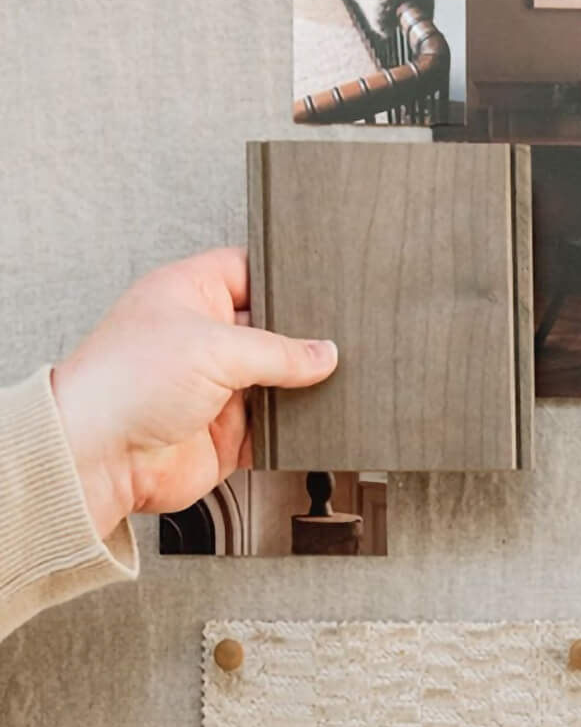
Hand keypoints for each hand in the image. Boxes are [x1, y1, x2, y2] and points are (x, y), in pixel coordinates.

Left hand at [50, 248, 337, 540]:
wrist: (102, 456)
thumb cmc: (124, 384)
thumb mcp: (213, 347)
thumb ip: (278, 351)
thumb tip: (322, 353)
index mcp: (189, 293)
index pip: (247, 271)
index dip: (282, 278)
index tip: (320, 289)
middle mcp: (203, 337)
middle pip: (270, 330)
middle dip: (299, 339)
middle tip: (332, 343)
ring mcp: (216, 385)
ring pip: (276, 381)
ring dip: (297, 387)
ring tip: (325, 384)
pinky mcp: (226, 431)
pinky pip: (272, 427)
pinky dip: (290, 429)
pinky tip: (304, 422)